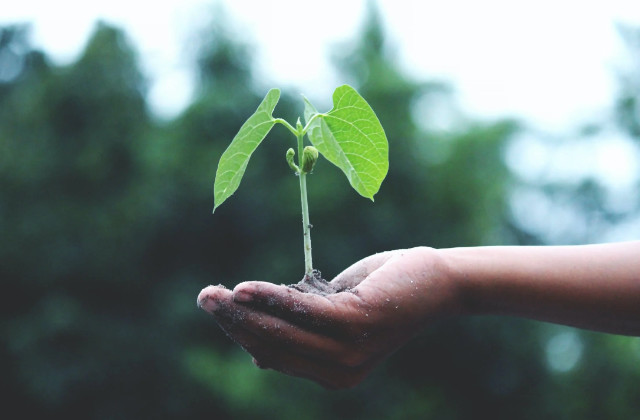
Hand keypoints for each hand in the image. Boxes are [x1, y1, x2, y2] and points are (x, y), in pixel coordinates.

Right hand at [197, 247, 461, 388]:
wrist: (436, 282)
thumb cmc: (382, 292)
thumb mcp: (335, 314)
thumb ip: (301, 330)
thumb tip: (257, 353)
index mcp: (332, 373)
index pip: (274, 355)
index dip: (242, 333)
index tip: (218, 308)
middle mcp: (339, 372)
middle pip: (272, 346)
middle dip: (233, 322)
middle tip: (204, 297)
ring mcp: (349, 352)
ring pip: (282, 331)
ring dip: (243, 311)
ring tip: (214, 293)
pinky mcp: (356, 324)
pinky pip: (302, 311)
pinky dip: (271, 298)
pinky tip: (245, 289)